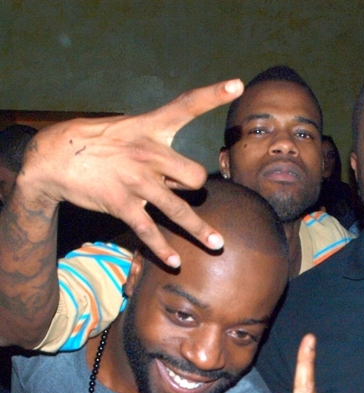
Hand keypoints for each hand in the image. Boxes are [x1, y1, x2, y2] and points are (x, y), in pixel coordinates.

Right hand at [17, 79, 243, 267]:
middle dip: (196, 187)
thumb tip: (184, 179)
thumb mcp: (126, 132)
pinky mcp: (121, 203)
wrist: (52, 157)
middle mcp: (147, 153)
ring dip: (200, 230)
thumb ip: (158, 151)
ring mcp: (135, 180)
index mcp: (149, 128)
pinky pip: (149, 230)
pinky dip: (162, 248)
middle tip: (183, 190)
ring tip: (217, 244)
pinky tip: (175, 262)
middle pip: (194, 175)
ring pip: (178, 209)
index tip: (237, 84)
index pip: (185, 105)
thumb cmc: (97, 143)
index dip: (213, 94)